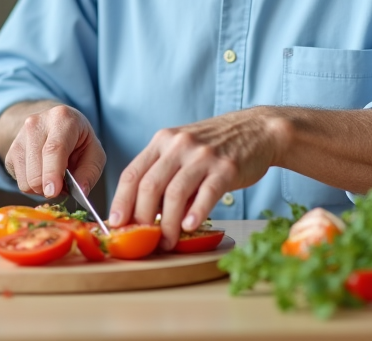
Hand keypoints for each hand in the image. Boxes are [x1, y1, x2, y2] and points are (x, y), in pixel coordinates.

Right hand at [2, 104, 105, 199]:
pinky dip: (33, 186)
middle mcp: (36, 124)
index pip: (54, 148)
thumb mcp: (94, 151)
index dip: (52, 173)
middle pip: (36, 169)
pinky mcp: (10, 151)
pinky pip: (19, 182)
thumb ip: (90, 171)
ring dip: (42, 189)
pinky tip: (42, 174)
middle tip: (63, 186)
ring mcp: (19, 137)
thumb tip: (81, 190)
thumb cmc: (77, 139)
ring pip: (26, 180)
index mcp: (61, 119)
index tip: (52, 192)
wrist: (54, 124)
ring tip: (54, 177)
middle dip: (49, 188)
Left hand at [109, 108, 284, 250]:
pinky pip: (206, 194)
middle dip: (141, 218)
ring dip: (168, 224)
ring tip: (167, 242)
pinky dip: (196, 213)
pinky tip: (190, 228)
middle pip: (149, 186)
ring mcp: (202, 156)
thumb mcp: (183, 150)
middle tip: (143, 240)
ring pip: (175, 194)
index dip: (120, 202)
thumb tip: (143, 215)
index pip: (132, 173)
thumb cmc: (216, 146)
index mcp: (162, 141)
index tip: (115, 224)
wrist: (256, 130)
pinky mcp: (226, 167)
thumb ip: (165, 175)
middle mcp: (179, 145)